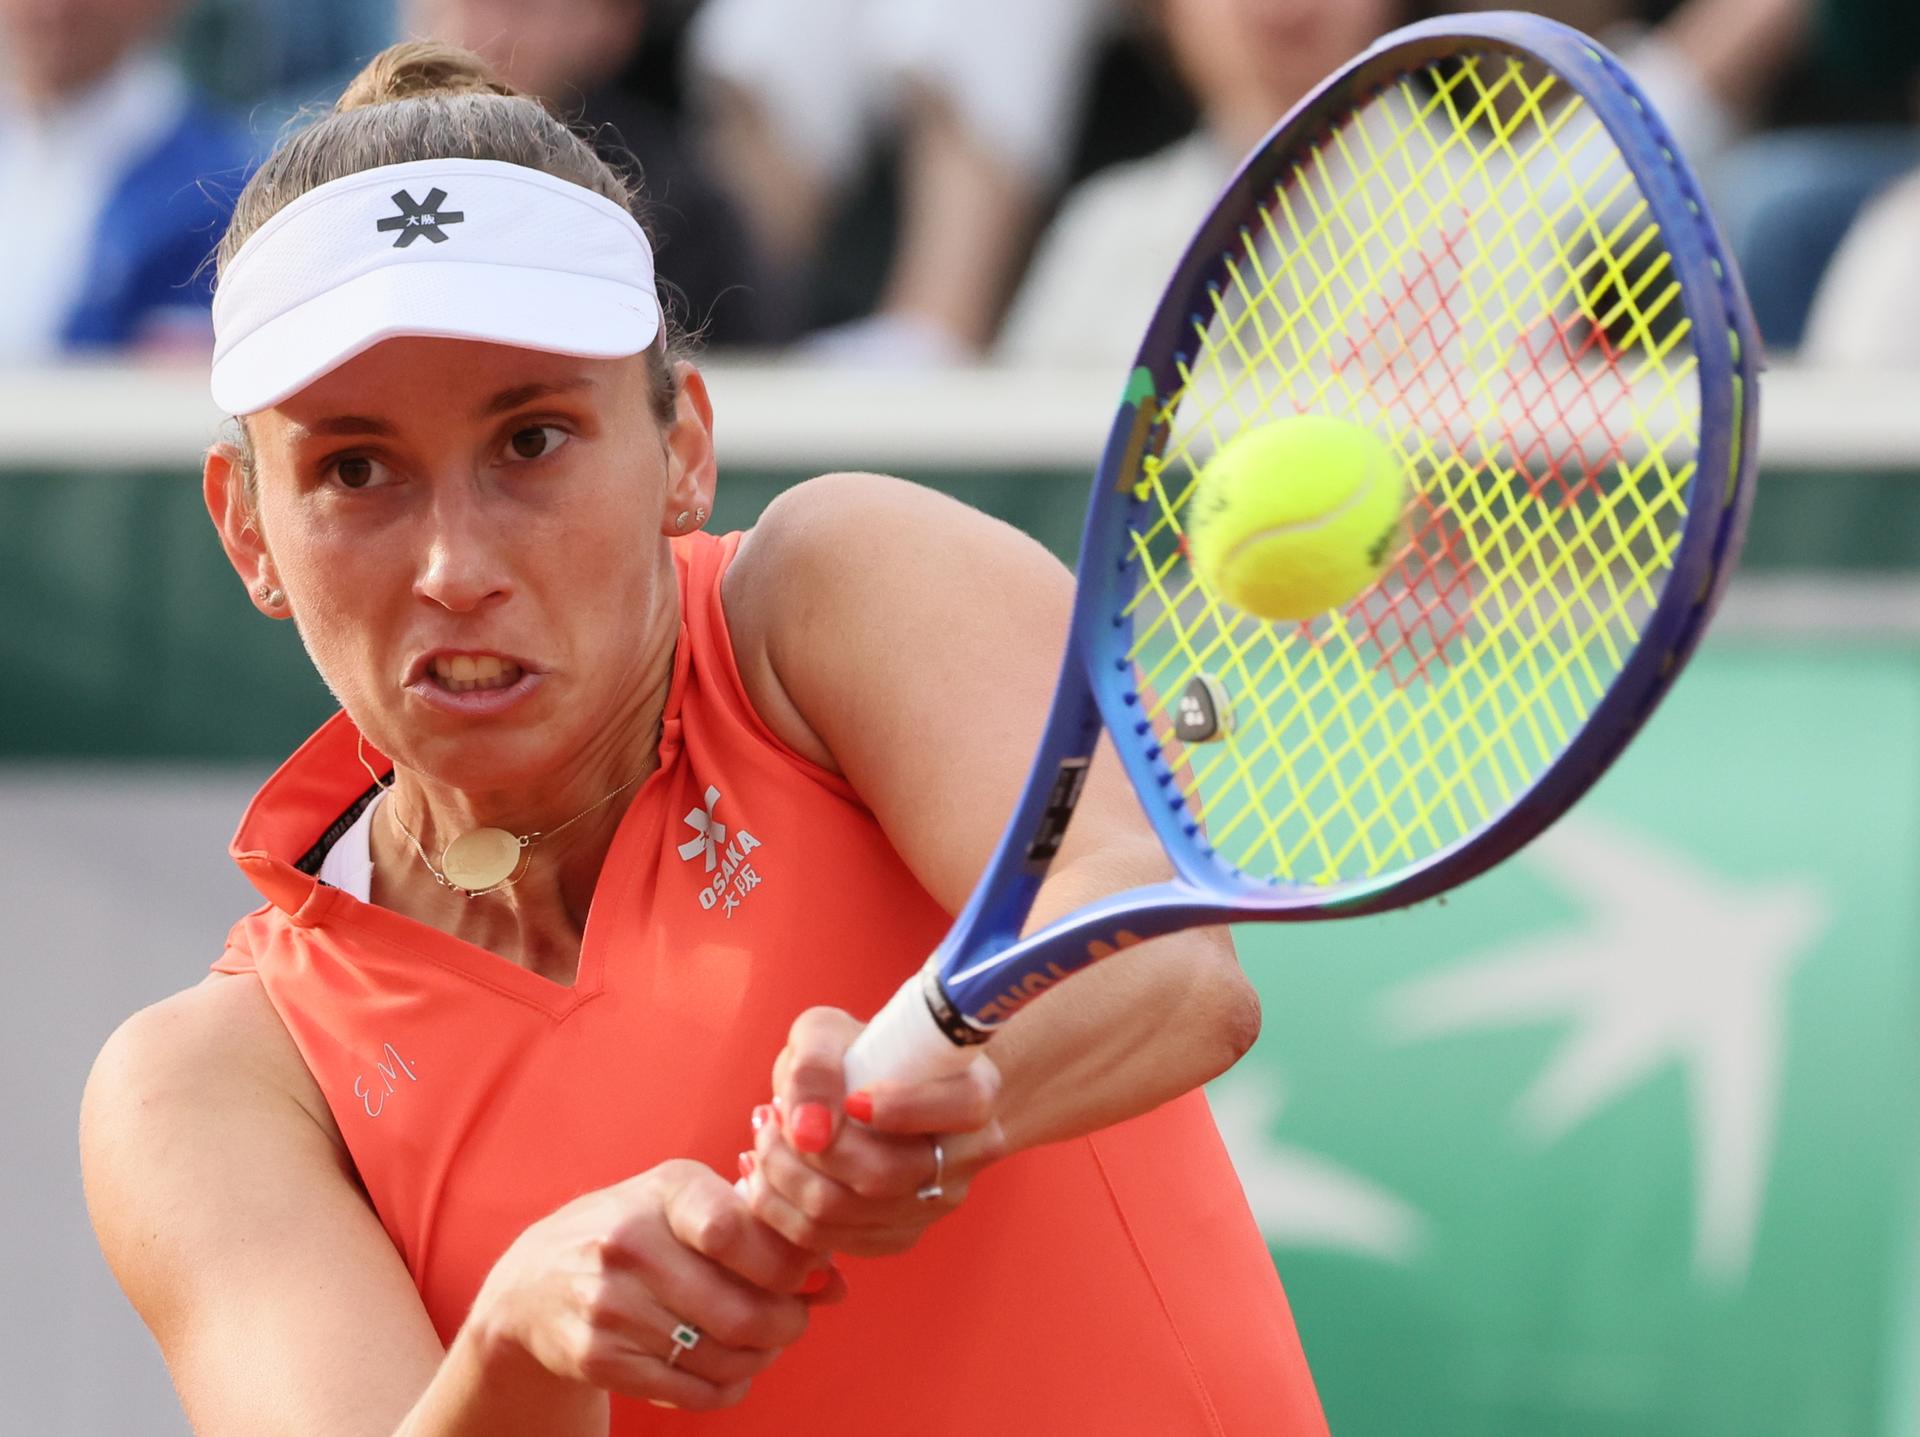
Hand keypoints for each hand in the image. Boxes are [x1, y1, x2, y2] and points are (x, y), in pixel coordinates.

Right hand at [468, 1159, 844, 1413]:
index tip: (810, 1273)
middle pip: (741, 1311)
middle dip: (789, 1323)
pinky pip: (691, 1391)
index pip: (735, 1230)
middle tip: (796, 1318)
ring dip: (761, 1359)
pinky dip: (728, 1387)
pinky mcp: (598, 1357)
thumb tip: (837, 1281)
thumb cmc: (638, 1230)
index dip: (789, 1263)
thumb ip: (762, 1230)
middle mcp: (630, 1243)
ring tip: (764, 1343)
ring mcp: (610, 1304)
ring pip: (722, 1357)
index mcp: (666, 1190)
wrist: (534, 1282)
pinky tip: (732, 1370)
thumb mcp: (686, 1201)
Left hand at [740, 1007, 1005, 1257]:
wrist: (880, 1088)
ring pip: (846, 1214)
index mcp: (973, 1091)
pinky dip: (781, 1209)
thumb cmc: (857, 1051)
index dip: (903, 1106)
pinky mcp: (899, 1235)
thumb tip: (807, 1131)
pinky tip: (765, 1174)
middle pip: (885, 1174)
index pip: (962, 1106)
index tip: (850, 1098)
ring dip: (783, 1178)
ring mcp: (935, 1203)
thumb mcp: (831, 1031)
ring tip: (762, 1138)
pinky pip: (829, 1240)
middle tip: (768, 1113)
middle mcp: (967, 1155)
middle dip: (809, 1151)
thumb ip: (816, 1066)